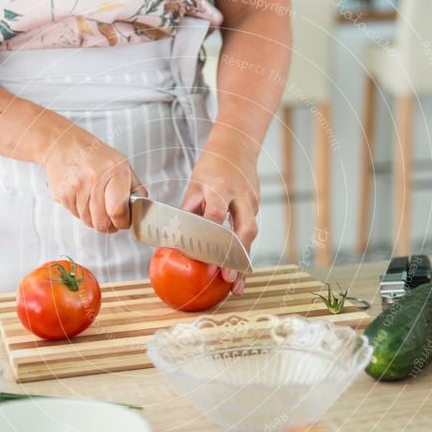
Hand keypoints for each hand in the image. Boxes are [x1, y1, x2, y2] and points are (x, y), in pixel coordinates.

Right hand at [43, 128, 145, 232]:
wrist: (62, 144)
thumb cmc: (95, 155)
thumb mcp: (121, 164)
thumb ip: (135, 187)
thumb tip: (142, 207)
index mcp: (114, 171)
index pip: (118, 211)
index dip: (123, 223)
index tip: (123, 221)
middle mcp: (95, 179)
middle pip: (102, 222)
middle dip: (109, 225)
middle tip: (110, 219)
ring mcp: (76, 187)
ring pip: (88, 222)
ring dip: (94, 218)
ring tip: (94, 202)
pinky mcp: (62, 194)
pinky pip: (75, 215)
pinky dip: (80, 211)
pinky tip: (82, 197)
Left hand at [182, 132, 258, 293]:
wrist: (237, 146)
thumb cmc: (211, 167)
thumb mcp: (195, 184)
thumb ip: (190, 211)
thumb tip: (175, 241)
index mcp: (219, 187)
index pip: (216, 213)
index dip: (210, 234)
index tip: (202, 254)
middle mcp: (240, 196)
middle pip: (245, 228)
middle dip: (236, 255)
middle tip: (227, 277)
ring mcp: (252, 202)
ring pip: (251, 235)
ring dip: (243, 262)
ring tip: (236, 286)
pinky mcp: (256, 208)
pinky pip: (249, 234)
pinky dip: (244, 253)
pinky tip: (239, 273)